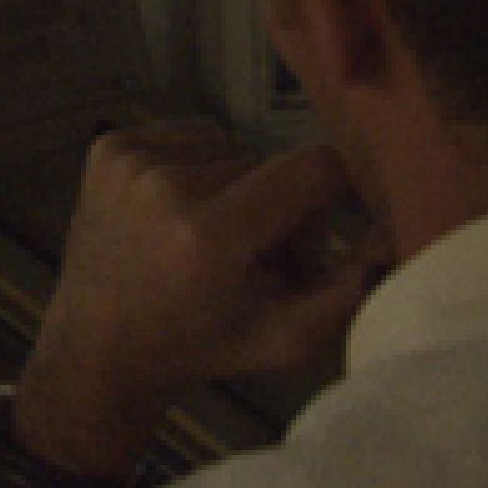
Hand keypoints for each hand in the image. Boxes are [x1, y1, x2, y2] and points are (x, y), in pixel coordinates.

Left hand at [13, 126, 381, 478]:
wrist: (97, 350)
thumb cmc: (197, 348)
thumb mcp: (283, 340)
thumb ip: (347, 291)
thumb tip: (390, 237)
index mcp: (208, 235)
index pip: (309, 169)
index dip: (339, 184)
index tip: (346, 205)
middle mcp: (165, 185)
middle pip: (269, 164)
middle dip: (282, 206)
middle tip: (269, 258)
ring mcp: (129, 161)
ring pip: (230, 147)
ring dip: (238, 186)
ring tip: (224, 239)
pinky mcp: (107, 147)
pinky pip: (187, 137)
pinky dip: (196, 167)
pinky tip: (183, 213)